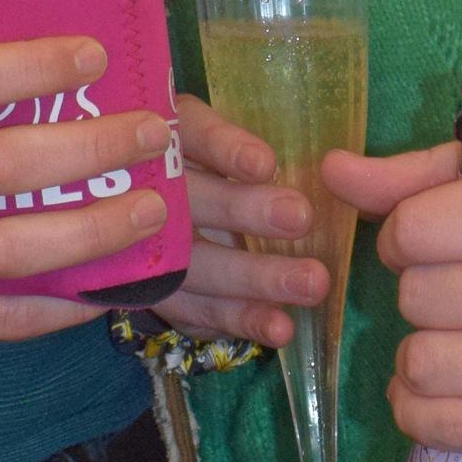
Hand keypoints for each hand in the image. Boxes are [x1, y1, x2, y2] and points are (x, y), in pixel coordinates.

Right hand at [152, 92, 329, 349]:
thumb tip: (333, 156)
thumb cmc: (207, 163)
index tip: (264, 164)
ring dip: (255, 276)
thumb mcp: (218, 139)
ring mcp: (148, 249)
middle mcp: (150, 193)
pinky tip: (281, 327)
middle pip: (192, 201)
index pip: (191, 135)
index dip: (224, 148)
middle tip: (300, 217)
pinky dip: (240, 318)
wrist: (128, 214)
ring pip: (197, 265)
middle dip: (243, 211)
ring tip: (312, 283)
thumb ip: (247, 146)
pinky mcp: (157, 294)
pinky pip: (197, 311)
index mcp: (169, 138)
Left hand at [320, 141, 461, 461]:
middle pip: (415, 295)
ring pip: (420, 362)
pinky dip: (420, 410)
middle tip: (461, 303)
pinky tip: (446, 395)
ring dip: (419, 359)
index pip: (418, 225)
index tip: (431, 248)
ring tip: (457, 350)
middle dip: (421, 299)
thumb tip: (334, 171)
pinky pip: (438, 423)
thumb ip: (434, 177)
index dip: (405, 237)